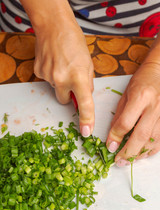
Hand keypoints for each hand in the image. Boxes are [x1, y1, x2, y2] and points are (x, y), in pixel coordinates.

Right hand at [33, 18, 93, 136]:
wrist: (54, 26)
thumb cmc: (75, 42)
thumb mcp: (88, 64)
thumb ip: (87, 83)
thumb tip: (83, 97)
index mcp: (79, 77)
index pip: (85, 104)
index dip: (86, 120)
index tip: (86, 132)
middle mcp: (62, 80)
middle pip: (64, 101)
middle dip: (68, 94)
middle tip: (71, 78)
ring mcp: (48, 77)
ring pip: (55, 90)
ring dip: (60, 83)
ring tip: (62, 66)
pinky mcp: (39, 73)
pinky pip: (48, 81)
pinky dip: (52, 76)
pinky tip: (54, 63)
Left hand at [106, 61, 159, 165]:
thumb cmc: (142, 81)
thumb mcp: (126, 95)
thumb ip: (120, 115)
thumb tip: (113, 135)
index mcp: (141, 97)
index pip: (125, 123)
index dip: (115, 137)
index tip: (110, 147)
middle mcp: (155, 107)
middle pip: (141, 136)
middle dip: (128, 152)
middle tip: (119, 161)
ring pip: (153, 141)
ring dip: (140, 154)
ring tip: (129, 160)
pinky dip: (152, 150)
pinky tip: (143, 153)